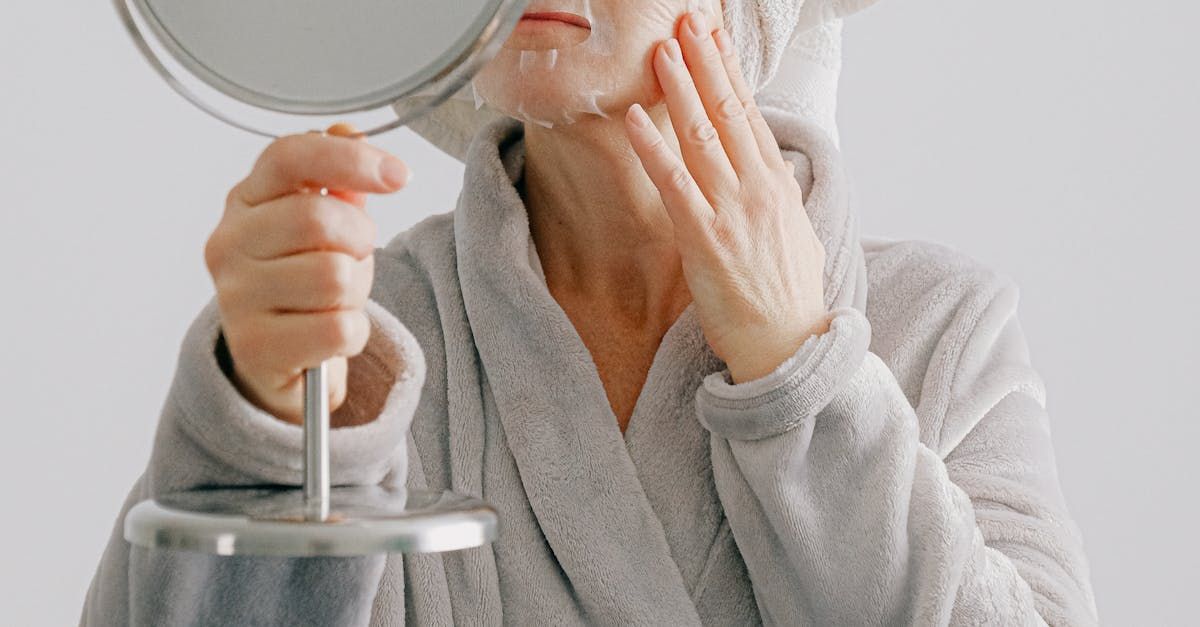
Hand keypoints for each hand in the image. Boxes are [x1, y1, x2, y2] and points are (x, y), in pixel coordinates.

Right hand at [204, 123, 408, 423]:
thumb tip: (349, 131)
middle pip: (319, 218)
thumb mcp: (323, 226)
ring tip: (336, 299)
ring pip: (333, 277)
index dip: (350, 158)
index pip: (290, 157)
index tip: (397, 174)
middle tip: (356, 255)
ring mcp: (236, 296)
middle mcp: (229, 242)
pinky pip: (337, 330)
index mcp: (245, 200)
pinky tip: (331, 334)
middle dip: (360, 238)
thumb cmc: (303, 284)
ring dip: (354, 292)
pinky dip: (352, 334)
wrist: (276, 359)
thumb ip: (338, 181)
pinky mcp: (255, 348)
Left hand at [624, 11, 831, 384]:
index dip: (729, 75)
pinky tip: (634, 118)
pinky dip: (653, 147)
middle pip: (729, 112)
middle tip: (686, 24)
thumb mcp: (798, 237)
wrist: (790, 348)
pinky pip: (674, 182)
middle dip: (705, 64)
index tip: (714, 42)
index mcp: (778, 187)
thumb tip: (771, 179)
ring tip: (660, 51)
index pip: (751, 117)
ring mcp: (733, 212)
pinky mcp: (705, 238)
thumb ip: (780, 201)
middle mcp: (759, 189)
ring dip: (680, 89)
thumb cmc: (790, 299)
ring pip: (703, 137)